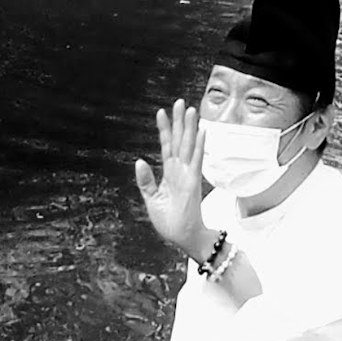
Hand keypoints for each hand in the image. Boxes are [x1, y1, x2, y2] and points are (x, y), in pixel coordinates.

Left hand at [136, 102, 210, 257]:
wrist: (182, 238)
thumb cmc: (170, 221)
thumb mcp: (151, 199)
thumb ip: (146, 181)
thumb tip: (139, 161)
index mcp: (169, 174)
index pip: (166, 146)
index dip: (164, 130)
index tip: (161, 112)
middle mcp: (180, 170)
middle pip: (179, 141)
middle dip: (179, 122)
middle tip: (179, 102)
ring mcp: (188, 175)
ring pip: (189, 146)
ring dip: (190, 128)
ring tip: (190, 110)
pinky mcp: (194, 182)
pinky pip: (197, 160)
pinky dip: (199, 145)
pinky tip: (201, 131)